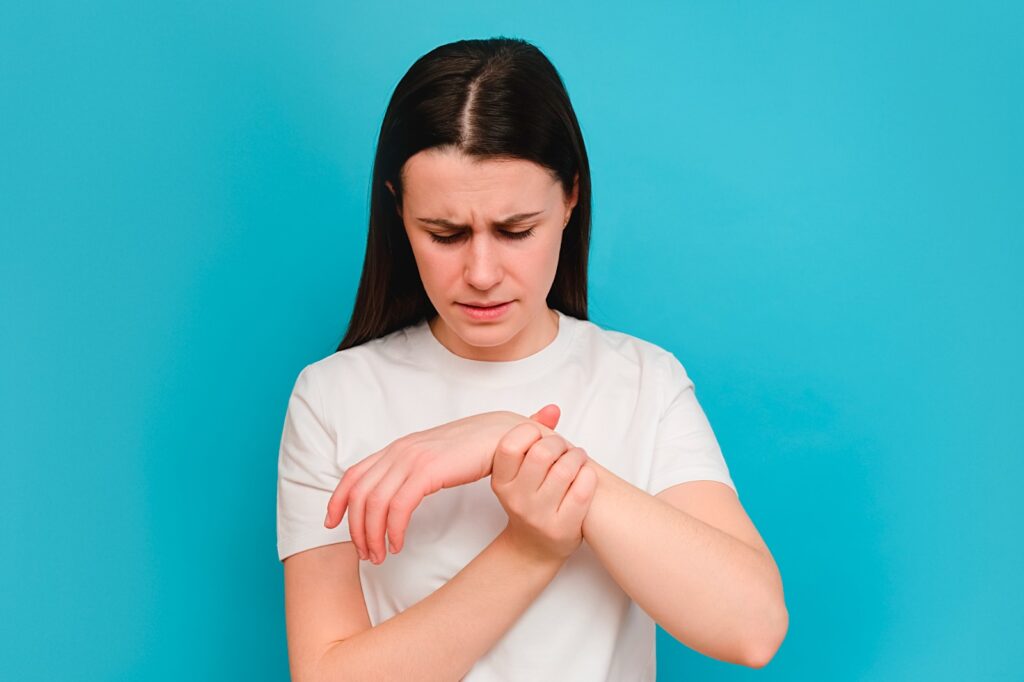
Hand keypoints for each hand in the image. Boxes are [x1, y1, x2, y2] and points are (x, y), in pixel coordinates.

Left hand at [324, 405, 563, 563]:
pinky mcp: (429, 470)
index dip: (338, 500)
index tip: (331, 523)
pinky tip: (398, 545)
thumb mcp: (439, 458)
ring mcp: (414, 457)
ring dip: (373, 535)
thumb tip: (400, 489)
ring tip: (380, 556)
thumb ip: (416, 470)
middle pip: (361, 493)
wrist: (510, 435)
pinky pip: (399, 507)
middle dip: (356, 529)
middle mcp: (401, 450)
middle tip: (366, 554)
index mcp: (400, 447)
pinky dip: (393, 530)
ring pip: (375, 503)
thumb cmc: (480, 449)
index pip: (354, 473)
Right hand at [490, 422, 597, 563]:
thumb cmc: (530, 498)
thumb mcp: (520, 471)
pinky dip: (589, 476)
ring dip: (578, 457)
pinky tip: (586, 476)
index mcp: (501, 481)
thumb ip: (532, 436)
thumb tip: (553, 408)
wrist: (534, 547)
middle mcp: (516, 499)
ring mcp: (538, 516)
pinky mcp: (561, 528)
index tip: (540, 437)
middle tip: (564, 448)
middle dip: (559, 443)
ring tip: (578, 458)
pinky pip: (582, 491)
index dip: (530, 432)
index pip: (510, 446)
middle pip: (541, 454)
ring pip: (565, 470)